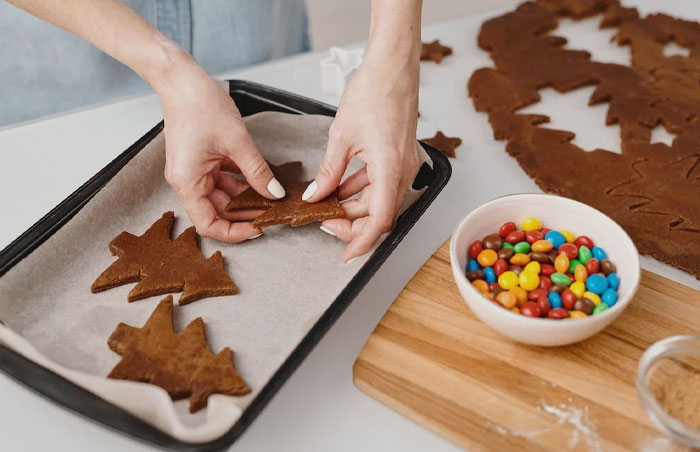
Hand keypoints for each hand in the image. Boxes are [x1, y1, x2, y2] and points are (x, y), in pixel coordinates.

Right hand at [154, 53, 285, 241]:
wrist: (181, 78)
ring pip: (222, 195)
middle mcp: (188, 181)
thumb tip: (274, 193)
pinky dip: (240, 181)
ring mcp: (194, 170)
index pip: (209, 224)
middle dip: (245, 214)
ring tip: (271, 197)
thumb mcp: (237, 142)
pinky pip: (222, 178)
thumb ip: (257, 171)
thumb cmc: (199, 105)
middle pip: (217, 211)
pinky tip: (261, 180)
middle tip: (273, 212)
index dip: (234, 232)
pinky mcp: (201, 159)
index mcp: (188, 183)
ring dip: (245, 197)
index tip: (258, 229)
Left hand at [303, 49, 420, 261]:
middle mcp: (403, 170)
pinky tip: (340, 187)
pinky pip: (380, 183)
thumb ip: (329, 172)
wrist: (393, 66)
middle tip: (323, 221)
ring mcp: (404, 164)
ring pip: (379, 199)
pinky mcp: (399, 156)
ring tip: (327, 204)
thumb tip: (317, 196)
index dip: (362, 241)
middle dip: (352, 222)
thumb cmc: (373, 92)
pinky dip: (361, 189)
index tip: (346, 254)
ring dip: (355, 206)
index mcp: (390, 168)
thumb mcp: (341, 137)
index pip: (380, 220)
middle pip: (379, 213)